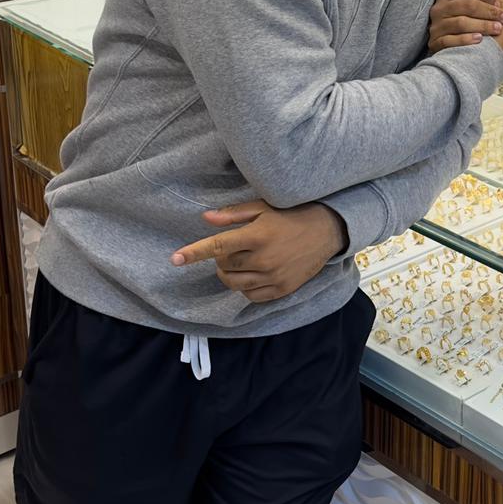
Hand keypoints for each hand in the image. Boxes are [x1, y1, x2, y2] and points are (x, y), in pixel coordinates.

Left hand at [171, 200, 347, 302]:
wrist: (328, 230)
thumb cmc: (292, 214)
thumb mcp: (263, 208)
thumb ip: (233, 215)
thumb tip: (206, 218)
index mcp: (257, 236)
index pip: (217, 247)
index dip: (194, 253)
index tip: (175, 259)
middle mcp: (264, 260)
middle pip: (224, 267)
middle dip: (222, 258)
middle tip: (235, 246)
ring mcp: (274, 277)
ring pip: (235, 284)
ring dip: (230, 273)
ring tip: (241, 261)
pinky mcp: (281, 290)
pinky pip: (251, 296)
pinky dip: (245, 286)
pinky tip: (254, 273)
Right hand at [428, 0, 502, 69]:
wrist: (475, 51)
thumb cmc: (480, 18)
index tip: (501, 3)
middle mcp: (439, 7)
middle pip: (467, 5)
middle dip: (488, 11)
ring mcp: (436, 25)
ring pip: (460, 23)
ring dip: (482, 25)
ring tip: (498, 29)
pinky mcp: (435, 42)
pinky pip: (449, 40)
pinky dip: (465, 39)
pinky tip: (479, 39)